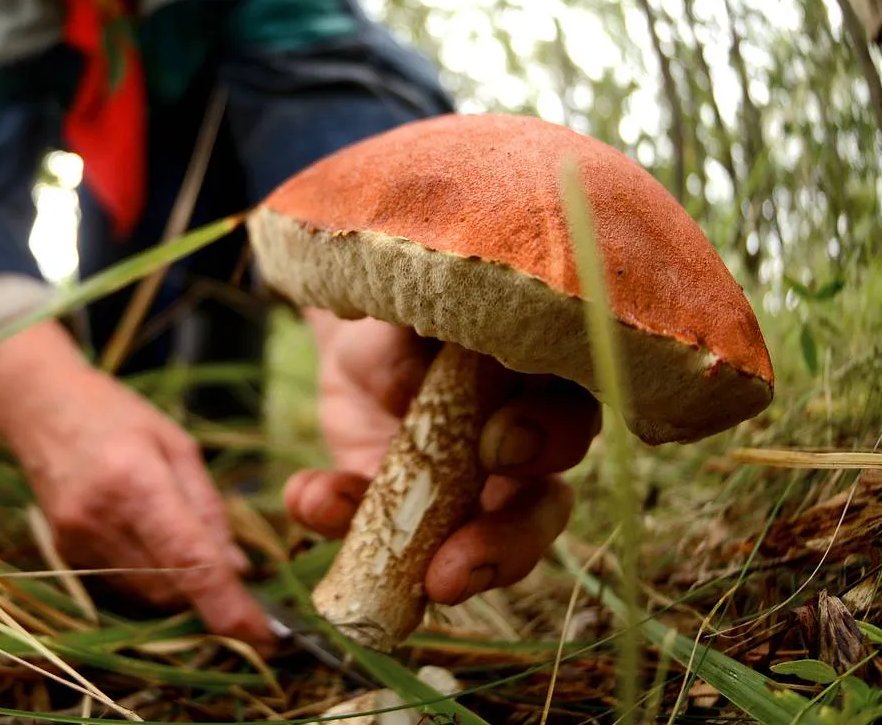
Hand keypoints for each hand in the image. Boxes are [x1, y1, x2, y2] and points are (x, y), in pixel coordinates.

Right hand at [0, 320, 274, 649]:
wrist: (39, 405)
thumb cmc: (117, 414)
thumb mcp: (177, 444)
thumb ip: (207, 508)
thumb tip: (238, 569)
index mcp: (136, 480)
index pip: (189, 562)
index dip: (229, 607)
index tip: (266, 635)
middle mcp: (101, 519)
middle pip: (171, 588)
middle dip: (209, 591)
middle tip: (231, 568)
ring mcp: (76, 540)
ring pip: (147, 596)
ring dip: (179, 586)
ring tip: (181, 536)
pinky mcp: (64, 553)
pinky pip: (121, 586)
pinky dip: (148, 576)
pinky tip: (147, 537)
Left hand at [286, 311, 599, 604]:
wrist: (362, 330)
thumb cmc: (417, 306)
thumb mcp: (428, 304)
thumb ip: (444, 336)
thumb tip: (431, 374)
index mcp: (544, 387)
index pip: (571, 422)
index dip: (548, 442)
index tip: (499, 449)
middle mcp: (520, 455)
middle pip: (538, 513)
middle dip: (501, 548)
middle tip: (452, 571)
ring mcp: (464, 495)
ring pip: (474, 547)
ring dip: (432, 568)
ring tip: (387, 576)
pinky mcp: (403, 515)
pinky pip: (376, 536)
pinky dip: (334, 516)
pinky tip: (310, 496)